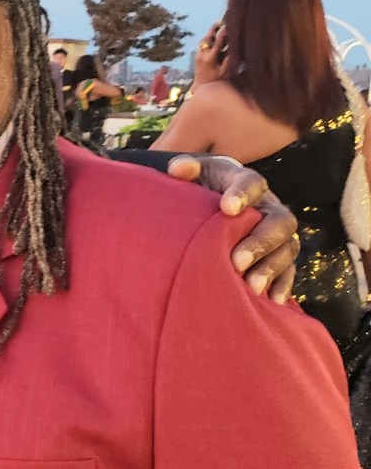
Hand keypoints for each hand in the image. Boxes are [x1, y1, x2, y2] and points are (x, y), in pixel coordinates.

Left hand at [167, 155, 297, 302]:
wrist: (206, 206)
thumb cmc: (198, 190)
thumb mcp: (192, 177)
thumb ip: (186, 169)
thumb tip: (178, 168)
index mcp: (246, 182)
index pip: (252, 182)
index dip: (243, 194)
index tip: (227, 208)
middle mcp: (268, 206)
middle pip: (279, 220)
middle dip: (260, 241)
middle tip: (236, 260)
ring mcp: (276, 231)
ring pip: (287, 247)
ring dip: (271, 267)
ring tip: (250, 286)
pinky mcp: (278, 254)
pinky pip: (289, 269)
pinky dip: (282, 284)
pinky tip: (271, 300)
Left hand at [192, 21, 227, 85]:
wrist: (200, 87)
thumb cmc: (215, 81)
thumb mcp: (224, 71)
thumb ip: (229, 59)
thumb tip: (233, 47)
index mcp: (210, 58)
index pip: (218, 41)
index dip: (223, 33)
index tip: (227, 25)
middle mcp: (202, 54)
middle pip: (207, 38)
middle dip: (213, 29)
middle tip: (218, 21)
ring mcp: (198, 55)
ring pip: (203, 41)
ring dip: (209, 33)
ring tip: (215, 26)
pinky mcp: (196, 57)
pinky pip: (202, 45)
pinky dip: (207, 40)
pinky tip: (212, 37)